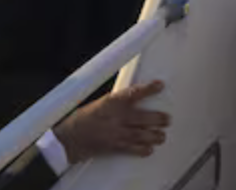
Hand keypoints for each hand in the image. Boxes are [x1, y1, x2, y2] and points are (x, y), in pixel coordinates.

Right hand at [53, 80, 169, 164]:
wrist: (69, 138)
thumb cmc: (82, 119)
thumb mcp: (100, 103)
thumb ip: (117, 103)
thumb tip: (133, 98)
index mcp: (111, 102)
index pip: (134, 92)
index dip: (149, 89)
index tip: (160, 85)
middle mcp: (116, 117)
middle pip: (143, 117)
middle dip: (158, 119)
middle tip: (167, 119)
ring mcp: (116, 133)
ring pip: (142, 134)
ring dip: (155, 135)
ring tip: (162, 135)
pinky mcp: (114, 146)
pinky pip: (133, 148)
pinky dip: (143, 149)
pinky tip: (150, 149)